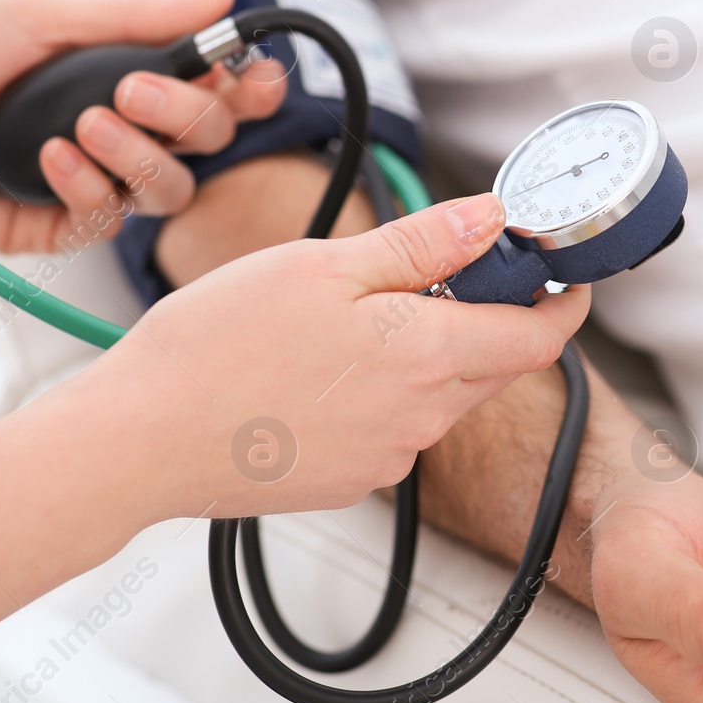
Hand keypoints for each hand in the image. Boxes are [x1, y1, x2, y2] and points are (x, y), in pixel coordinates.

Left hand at [0, 0, 283, 251]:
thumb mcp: (45, 16)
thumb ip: (140, 17)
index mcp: (120, 75)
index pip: (211, 92)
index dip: (245, 89)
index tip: (251, 76)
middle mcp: (115, 131)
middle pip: (205, 144)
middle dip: (188, 115)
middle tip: (133, 88)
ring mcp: (86, 181)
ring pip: (169, 191)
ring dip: (140, 155)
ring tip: (85, 123)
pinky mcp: (51, 228)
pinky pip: (105, 221)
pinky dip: (86, 186)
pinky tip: (47, 157)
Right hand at [53, 192, 590, 519]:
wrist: (140, 441)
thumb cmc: (217, 345)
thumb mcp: (324, 266)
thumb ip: (421, 246)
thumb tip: (495, 220)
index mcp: (427, 356)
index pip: (537, 338)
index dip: (561, 304)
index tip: (562, 277)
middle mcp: (421, 419)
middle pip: (490, 365)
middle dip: (484, 318)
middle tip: (436, 272)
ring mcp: (386, 458)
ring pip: (439, 397)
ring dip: (425, 354)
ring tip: (344, 320)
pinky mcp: (350, 482)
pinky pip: (393, 429)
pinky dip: (380, 394)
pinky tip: (315, 371)